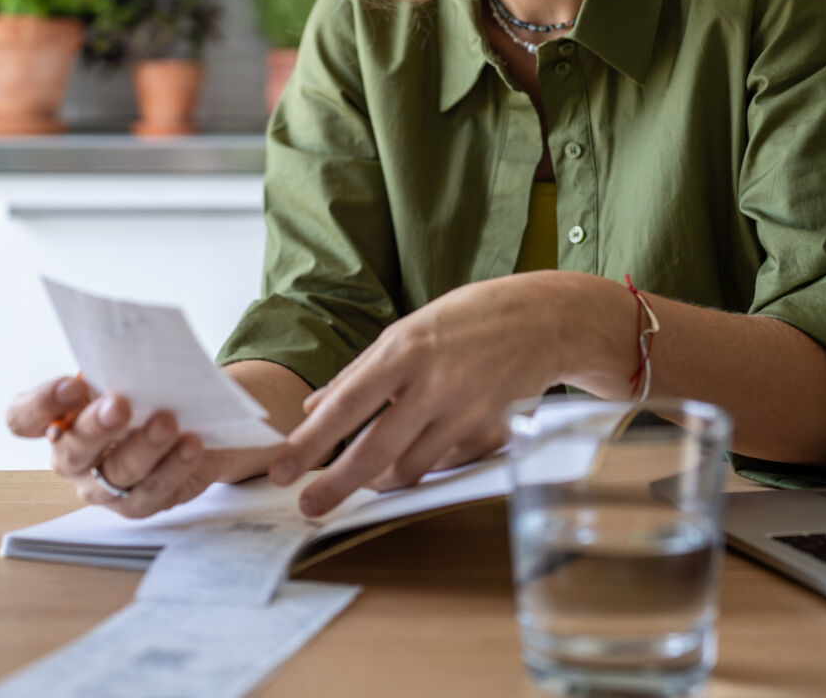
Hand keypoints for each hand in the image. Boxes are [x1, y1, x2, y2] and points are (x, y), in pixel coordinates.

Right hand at [5, 375, 225, 518]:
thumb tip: (128, 351)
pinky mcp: (137, 505)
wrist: (194, 426)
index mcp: (56, 420)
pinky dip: (174, 466)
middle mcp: (72, 458)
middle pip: (70, 451)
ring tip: (166, 422)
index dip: (41, 405)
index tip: (73, 386)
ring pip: (116, 474)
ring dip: (143, 447)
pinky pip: (152, 492)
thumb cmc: (147, 396)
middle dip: (95, 427)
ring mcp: (102, 487)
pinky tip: (191, 445)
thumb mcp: (128, 376)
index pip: (23, 419)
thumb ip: (118, 367)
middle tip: (120, 405)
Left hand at [266, 276, 569, 516]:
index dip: (311, 442)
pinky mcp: (488, 432)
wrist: (544, 320)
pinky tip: (418, 450)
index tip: (282, 468)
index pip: (347, 405)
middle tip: (308, 506)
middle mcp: (433, 384)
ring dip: (380, 479)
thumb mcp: (408, 330)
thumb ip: (359, 372)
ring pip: (409, 468)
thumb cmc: (469, 319)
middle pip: (375, 450)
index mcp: (404, 350)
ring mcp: (464, 411)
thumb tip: (313, 408)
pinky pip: (443, 464)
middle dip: (336, 485)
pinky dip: (422, 464)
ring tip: (363, 477)